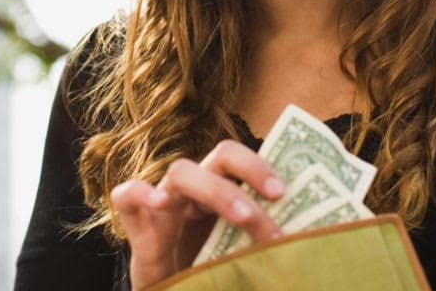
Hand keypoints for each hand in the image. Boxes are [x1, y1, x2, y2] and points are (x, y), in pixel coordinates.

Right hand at [111, 140, 285, 289]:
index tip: (284, 192)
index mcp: (223, 198)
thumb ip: (266, 249)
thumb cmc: (212, 283)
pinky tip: (159, 203)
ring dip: (217, 190)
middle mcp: (196, 194)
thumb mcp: (245, 263)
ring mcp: (165, 206)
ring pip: (182, 172)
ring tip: (242, 215)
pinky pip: (126, 195)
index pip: (243, 163)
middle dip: (251, 170)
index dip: (262, 167)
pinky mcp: (137, 225)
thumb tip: (308, 248)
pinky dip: (140, 192)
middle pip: (220, 157)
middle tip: (276, 196)